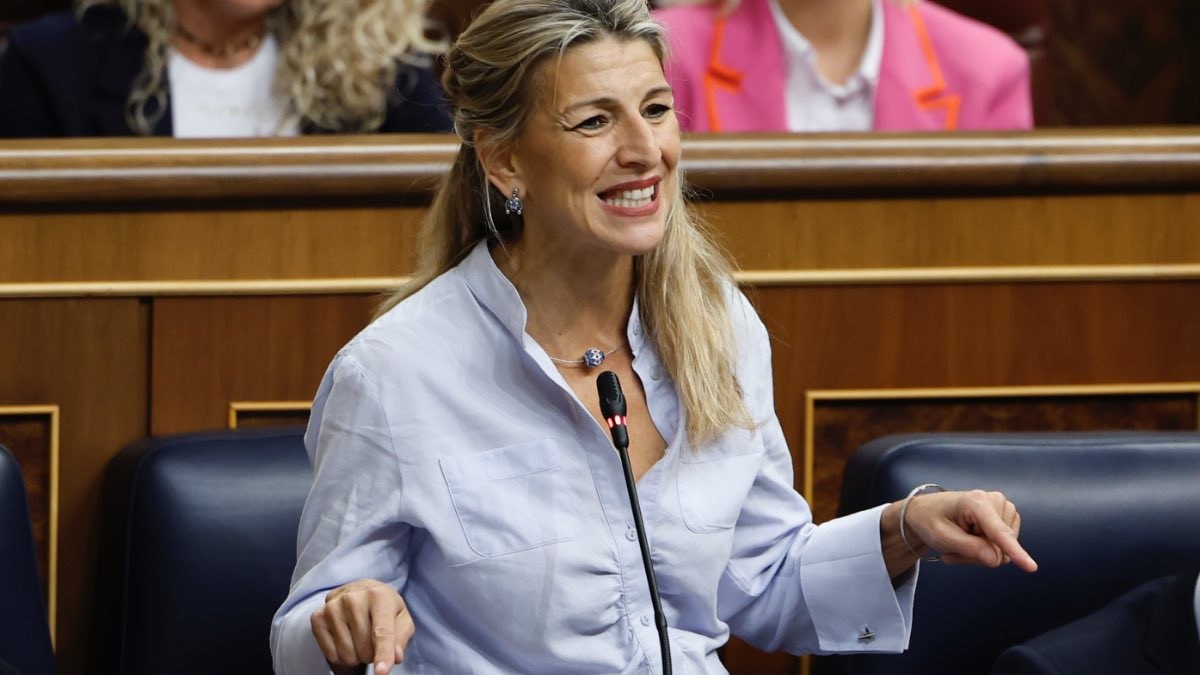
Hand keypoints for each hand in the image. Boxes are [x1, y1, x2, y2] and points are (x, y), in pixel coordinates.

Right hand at [310, 579, 413, 673]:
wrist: (360, 592)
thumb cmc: (384, 608)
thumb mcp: (401, 618)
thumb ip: (401, 638)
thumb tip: (395, 657)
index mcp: (378, 595)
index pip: (382, 632)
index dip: (383, 654)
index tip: (382, 672)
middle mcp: (353, 598)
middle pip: (364, 648)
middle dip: (372, 654)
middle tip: (373, 641)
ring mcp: (332, 607)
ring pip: (347, 654)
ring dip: (357, 655)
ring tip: (360, 638)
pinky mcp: (317, 617)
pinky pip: (331, 654)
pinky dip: (341, 655)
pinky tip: (346, 638)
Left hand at [901, 489, 1037, 571]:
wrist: (927, 511)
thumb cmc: (930, 521)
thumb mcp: (941, 537)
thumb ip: (969, 548)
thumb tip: (997, 559)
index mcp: (976, 502)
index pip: (999, 532)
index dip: (1014, 551)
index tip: (1031, 567)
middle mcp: (996, 501)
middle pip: (999, 548)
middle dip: (977, 556)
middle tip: (952, 550)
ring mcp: (1004, 509)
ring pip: (1003, 550)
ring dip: (979, 554)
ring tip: (958, 544)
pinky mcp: (1007, 518)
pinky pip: (1003, 548)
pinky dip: (985, 551)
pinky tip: (969, 542)